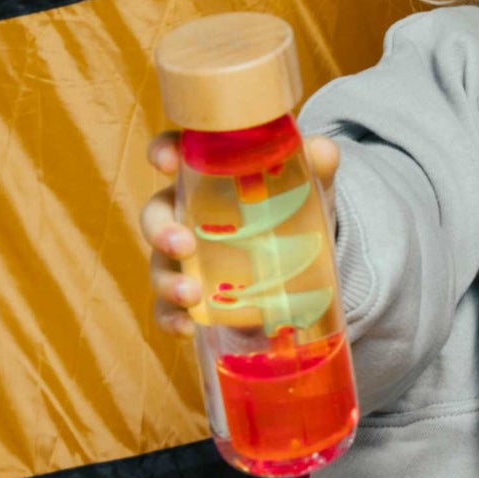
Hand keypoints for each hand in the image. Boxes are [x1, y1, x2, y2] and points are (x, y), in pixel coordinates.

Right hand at [141, 130, 340, 337]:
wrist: (307, 261)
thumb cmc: (294, 207)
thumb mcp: (311, 184)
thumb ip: (317, 162)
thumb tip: (323, 150)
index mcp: (206, 176)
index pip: (174, 154)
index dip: (162, 151)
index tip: (163, 161)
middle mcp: (186, 214)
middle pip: (155, 215)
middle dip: (160, 229)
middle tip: (182, 244)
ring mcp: (186, 259)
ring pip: (159, 265)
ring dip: (167, 281)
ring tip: (190, 294)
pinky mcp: (194, 297)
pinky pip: (168, 308)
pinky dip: (172, 318)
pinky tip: (187, 327)